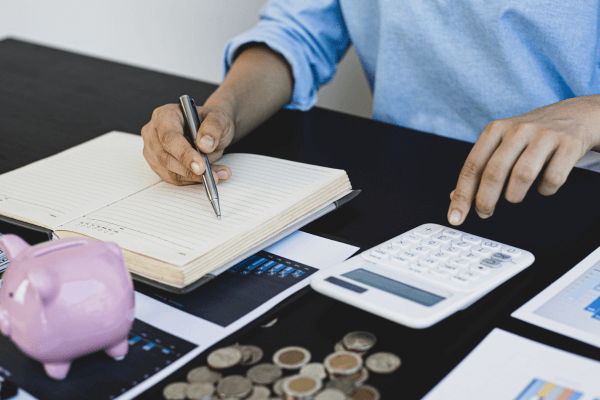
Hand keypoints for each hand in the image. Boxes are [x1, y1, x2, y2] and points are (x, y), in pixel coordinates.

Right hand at [141, 103, 233, 184]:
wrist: (209, 131)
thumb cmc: (210, 122)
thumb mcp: (218, 118)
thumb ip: (213, 128)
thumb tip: (204, 144)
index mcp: (165, 115)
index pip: (169, 137)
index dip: (184, 153)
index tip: (201, 166)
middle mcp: (154, 132)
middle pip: (165, 157)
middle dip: (189, 170)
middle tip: (212, 176)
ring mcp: (153, 150)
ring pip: (169, 171)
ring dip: (194, 178)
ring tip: (217, 176)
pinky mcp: (158, 165)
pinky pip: (174, 178)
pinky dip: (192, 181)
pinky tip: (209, 177)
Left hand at [448, 95, 599, 224]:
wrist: (575, 114)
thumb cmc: (531, 135)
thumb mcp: (502, 143)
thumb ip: (480, 167)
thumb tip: (456, 197)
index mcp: (495, 129)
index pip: (472, 166)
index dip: (462, 195)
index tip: (456, 216)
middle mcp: (517, 129)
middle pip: (494, 172)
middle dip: (485, 200)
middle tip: (484, 213)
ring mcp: (544, 135)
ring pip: (522, 175)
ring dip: (514, 196)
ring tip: (514, 198)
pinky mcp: (569, 144)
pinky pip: (553, 178)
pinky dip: (545, 190)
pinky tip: (542, 186)